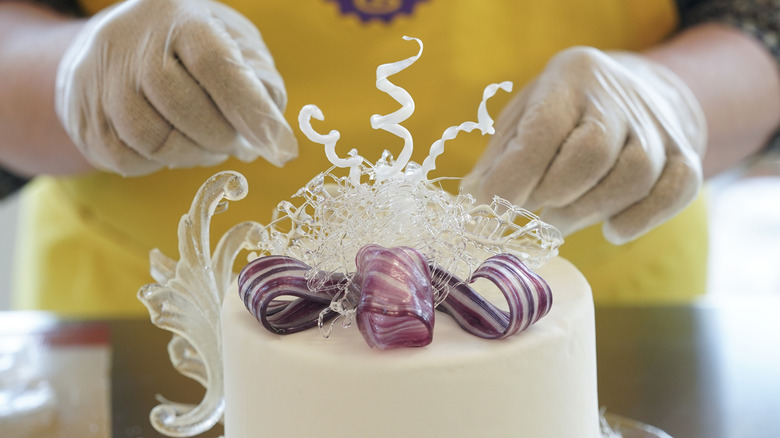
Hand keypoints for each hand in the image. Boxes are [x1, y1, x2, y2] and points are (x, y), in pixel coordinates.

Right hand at [55, 0, 296, 175]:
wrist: (116, 46)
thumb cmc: (193, 49)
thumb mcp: (236, 45)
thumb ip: (261, 82)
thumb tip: (270, 135)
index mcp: (179, 16)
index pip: (216, 65)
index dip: (251, 111)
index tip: (280, 147)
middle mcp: (132, 42)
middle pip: (184, 109)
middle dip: (222, 138)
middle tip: (237, 143)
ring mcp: (100, 80)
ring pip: (154, 140)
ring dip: (195, 155)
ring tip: (209, 145)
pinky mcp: (84, 117)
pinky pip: (128, 160)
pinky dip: (161, 163)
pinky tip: (173, 145)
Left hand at [461, 47, 706, 243]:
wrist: (637, 92)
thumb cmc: (563, 113)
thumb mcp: (523, 116)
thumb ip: (498, 158)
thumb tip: (472, 202)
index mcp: (570, 79)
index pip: (543, 132)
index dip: (514, 177)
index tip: (490, 207)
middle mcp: (619, 97)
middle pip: (592, 155)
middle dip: (555, 196)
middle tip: (536, 212)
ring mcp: (658, 127)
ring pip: (633, 178)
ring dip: (589, 212)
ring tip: (562, 218)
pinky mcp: (686, 155)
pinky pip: (673, 193)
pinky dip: (640, 220)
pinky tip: (612, 228)